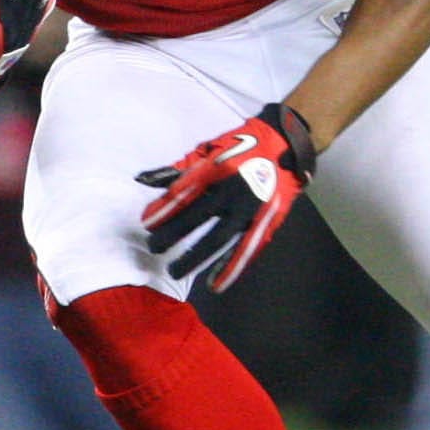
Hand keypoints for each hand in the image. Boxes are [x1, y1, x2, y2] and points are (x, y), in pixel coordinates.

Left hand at [136, 104, 317, 293]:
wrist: (286, 145)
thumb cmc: (242, 145)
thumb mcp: (209, 148)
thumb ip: (179, 168)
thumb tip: (143, 181)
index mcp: (217, 168)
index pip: (184, 191)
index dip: (163, 209)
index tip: (146, 223)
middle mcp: (233, 189)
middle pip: (196, 216)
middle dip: (171, 234)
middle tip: (153, 248)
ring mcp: (251, 207)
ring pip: (218, 237)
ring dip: (194, 257)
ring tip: (174, 271)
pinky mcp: (267, 221)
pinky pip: (247, 248)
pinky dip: (230, 267)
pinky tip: (214, 284)